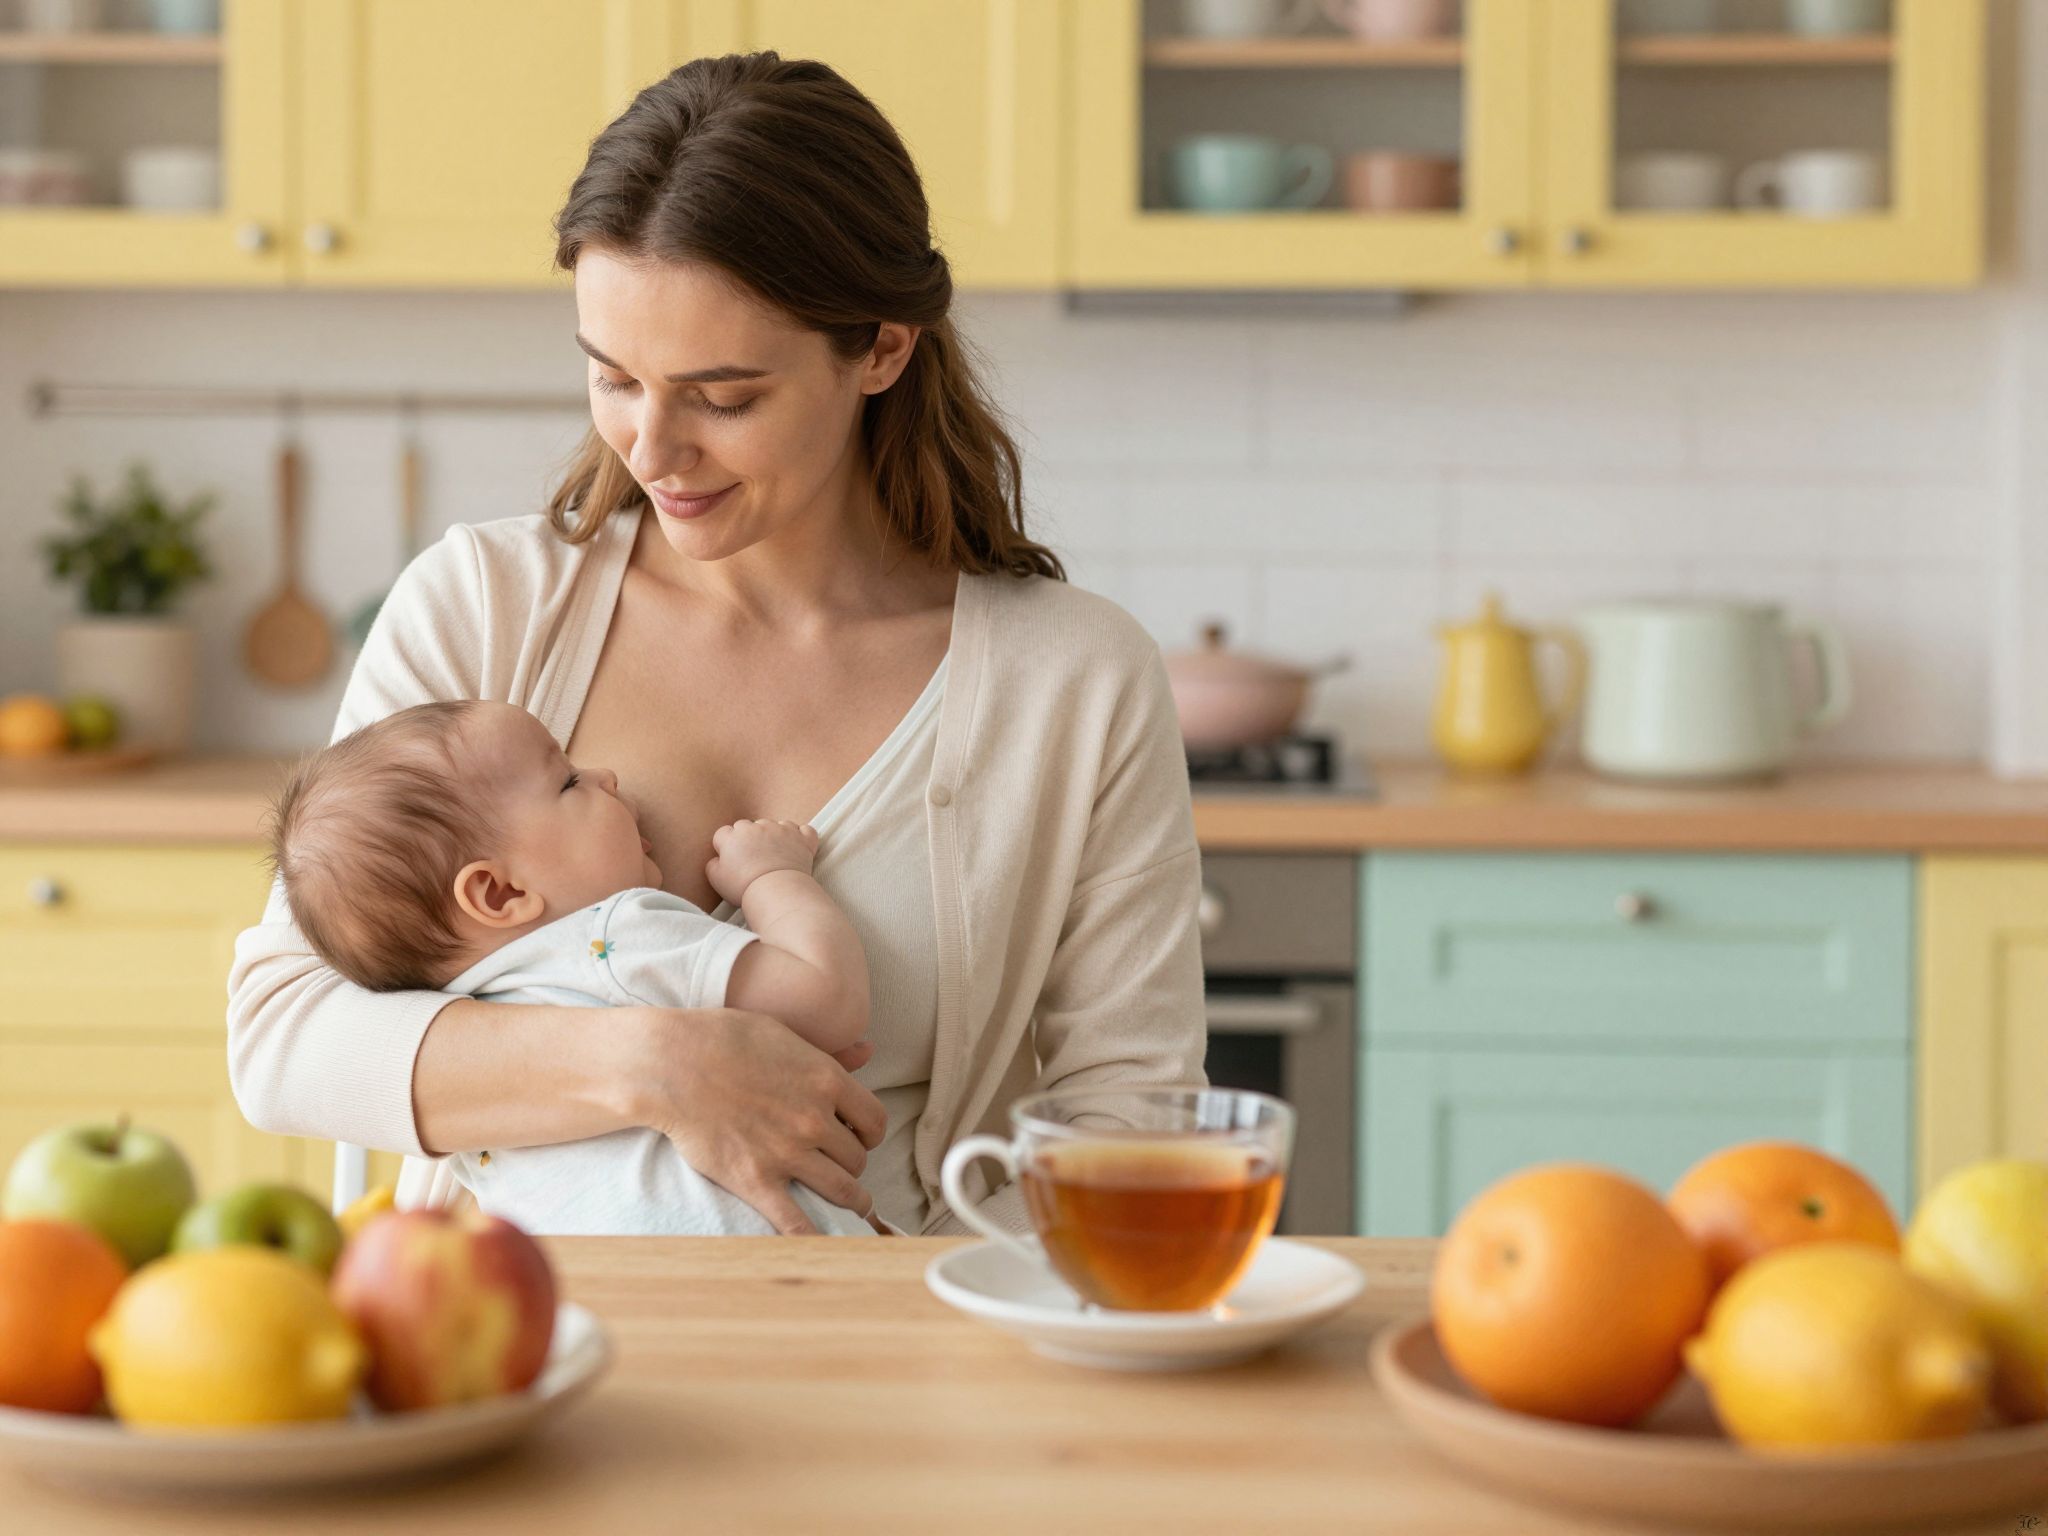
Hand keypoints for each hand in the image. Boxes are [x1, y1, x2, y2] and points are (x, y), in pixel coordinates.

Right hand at [628, 1006, 885, 1234]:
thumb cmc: (724, 1040)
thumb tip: (867, 1051)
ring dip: (849, 1200)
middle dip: (852, 1163)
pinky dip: (815, 1238)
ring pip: (842, 1190)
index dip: (869, 1133)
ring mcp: (788, 1153)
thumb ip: (829, 1052)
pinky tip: (824, 1246)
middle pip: (858, 1158)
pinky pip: (796, 1221)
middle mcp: (815, 1120)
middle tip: (838, 1166)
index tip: (858, 1137)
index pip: (875, 1121)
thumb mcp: (784, 1034)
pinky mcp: (756, 1181)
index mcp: (827, 1081)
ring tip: (850, 1206)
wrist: (671, 1064)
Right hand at [706, 819, 819, 906]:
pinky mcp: (801, 837)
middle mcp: (756, 827)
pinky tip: (796, 847)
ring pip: (774, 825)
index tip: (732, 858)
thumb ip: (713, 864)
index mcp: (733, 836)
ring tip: (774, 856)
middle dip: (749, 839)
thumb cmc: (744, 887)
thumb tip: (717, 859)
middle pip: (748, 826)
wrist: (776, 890)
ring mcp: (780, 829)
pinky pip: (803, 830)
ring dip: (773, 836)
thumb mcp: (716, 879)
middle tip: (753, 858)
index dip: (727, 846)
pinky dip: (800, 837)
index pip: (724, 833)